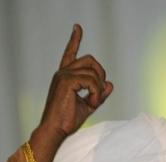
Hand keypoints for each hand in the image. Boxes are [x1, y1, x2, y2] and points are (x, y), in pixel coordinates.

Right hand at [40, 24, 112, 138]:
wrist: (55, 131)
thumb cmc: (67, 121)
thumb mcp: (87, 105)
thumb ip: (98, 94)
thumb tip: (110, 84)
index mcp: (65, 77)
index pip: (70, 53)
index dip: (75, 40)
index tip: (77, 27)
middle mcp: (63, 73)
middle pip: (90, 60)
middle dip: (101, 74)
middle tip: (99, 93)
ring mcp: (64, 76)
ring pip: (93, 72)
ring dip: (99, 89)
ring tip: (93, 102)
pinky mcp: (67, 82)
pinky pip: (92, 81)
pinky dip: (96, 93)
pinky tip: (92, 103)